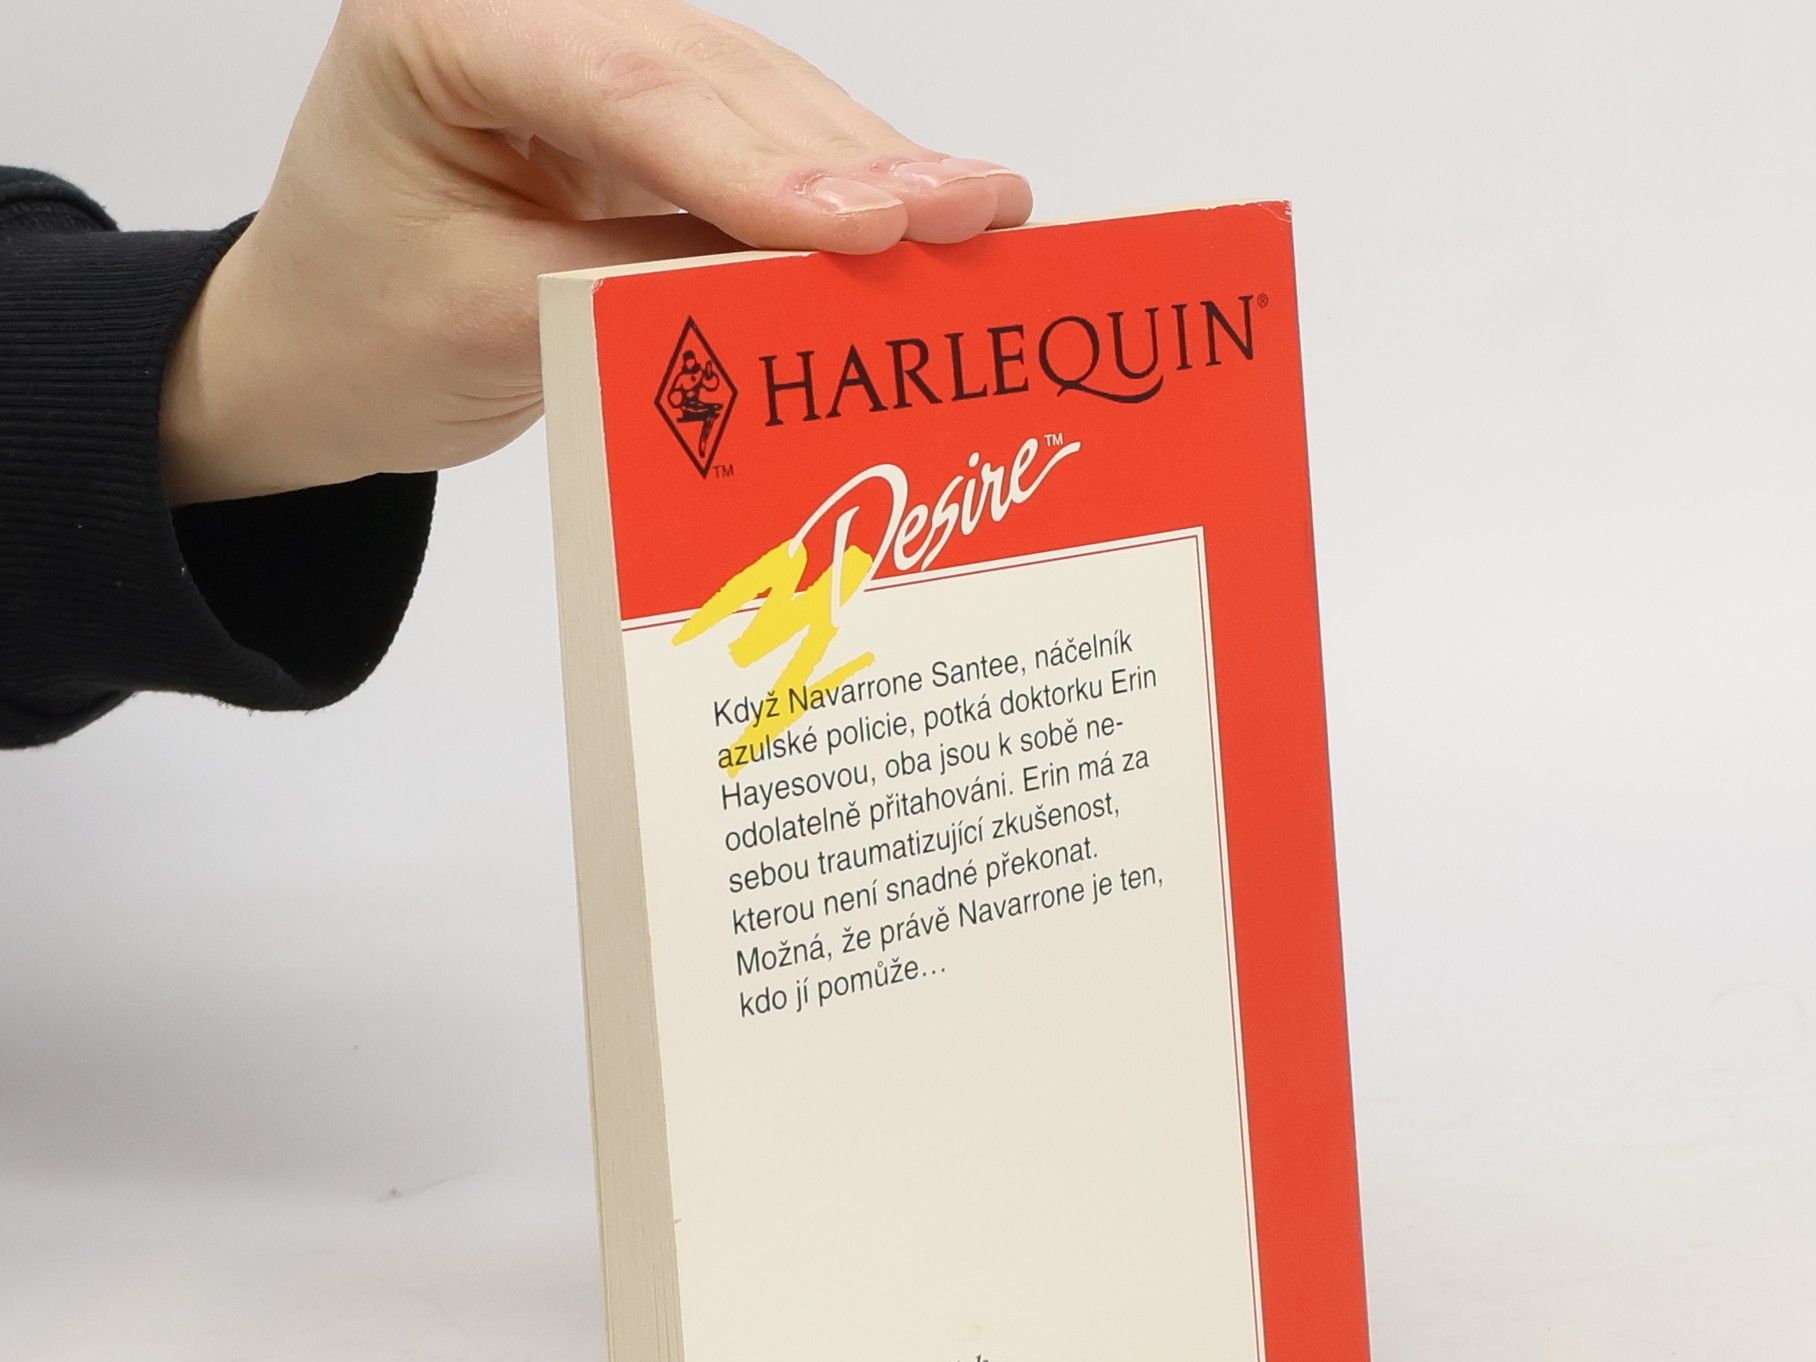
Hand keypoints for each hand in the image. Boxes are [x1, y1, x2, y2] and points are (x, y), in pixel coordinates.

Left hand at [161, 0, 1031, 503]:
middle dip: (848, 153)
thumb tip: (799, 293)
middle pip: (711, 75)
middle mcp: (526, 13)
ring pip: (756, 96)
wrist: (315, 353)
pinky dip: (840, 186)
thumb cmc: (360, 337)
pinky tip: (928, 212)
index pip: (623, 89)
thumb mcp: (484, 324)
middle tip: (969, 211)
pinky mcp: (640, 114)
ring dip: (871, 163)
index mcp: (441, 25)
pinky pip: (755, 141)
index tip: (868, 223)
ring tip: (979, 214)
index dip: (758, 160)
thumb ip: (634, 292)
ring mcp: (591, 52)